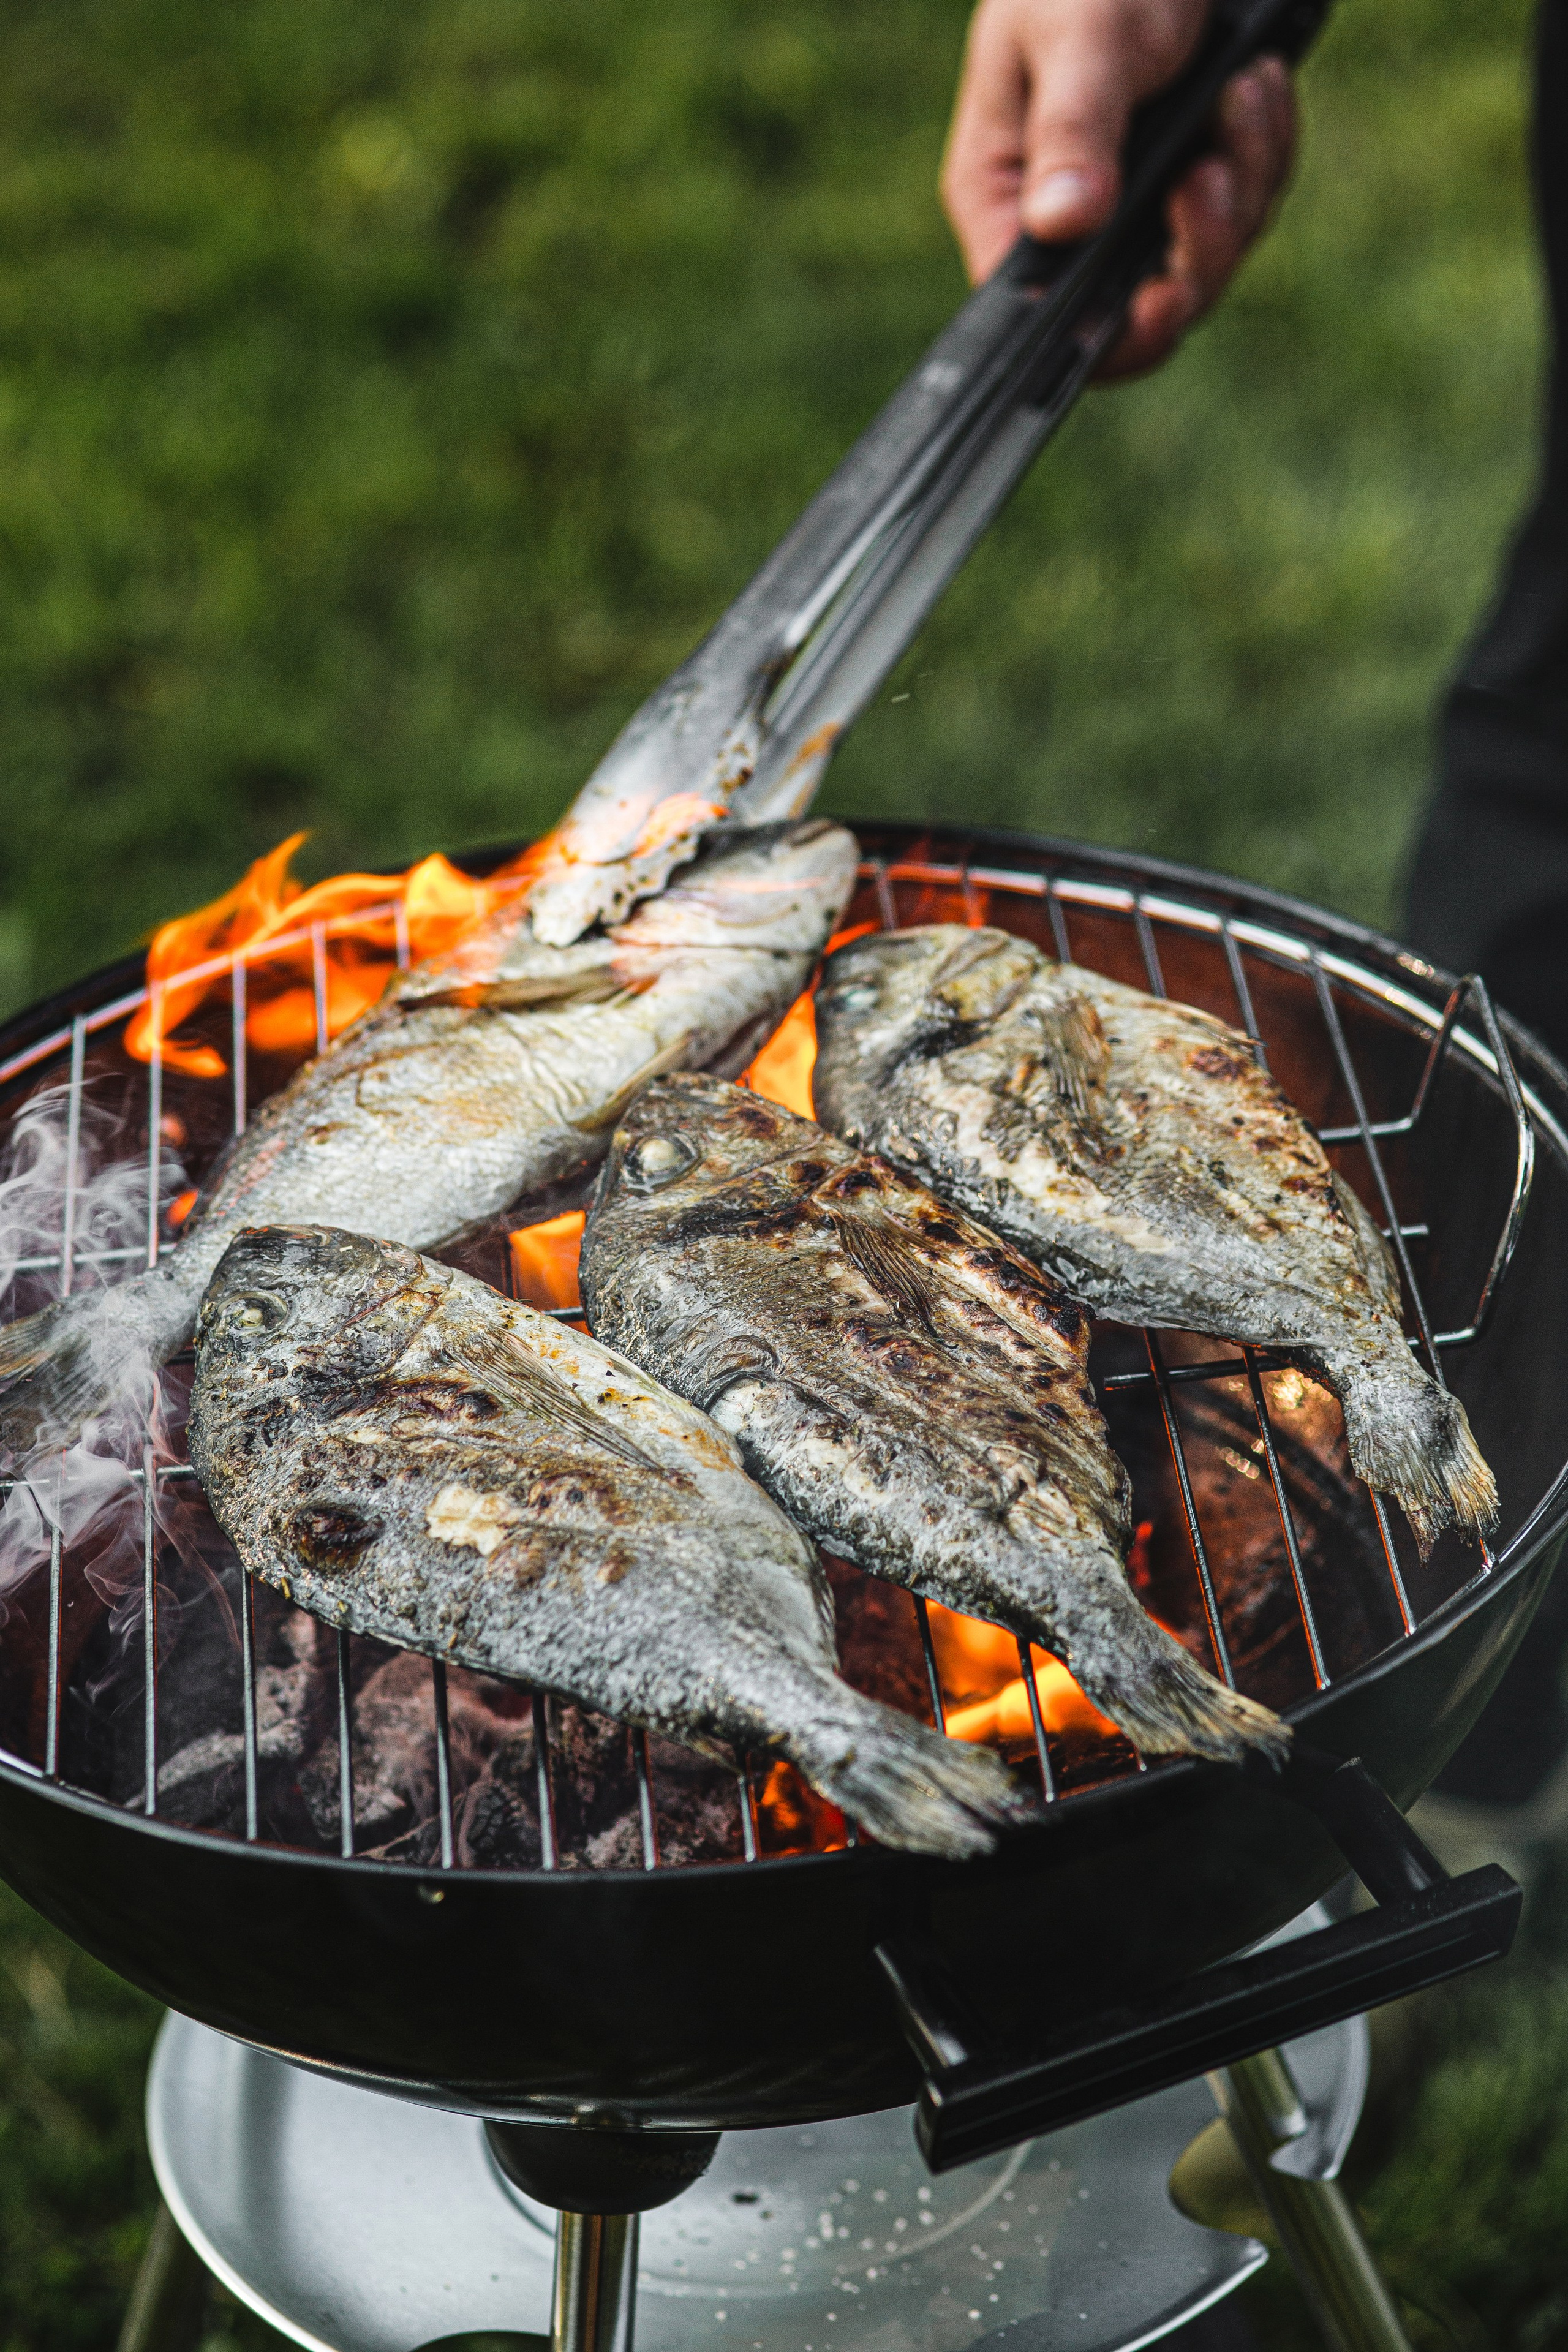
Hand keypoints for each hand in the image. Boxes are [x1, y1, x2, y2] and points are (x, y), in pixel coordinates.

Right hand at [940, 0, 1296, 377]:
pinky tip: (1255, 85)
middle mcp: (1069, 221)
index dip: (1108, 336)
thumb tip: (1065, 222)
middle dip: (1198, 250)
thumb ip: (1071, 131)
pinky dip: (1262, 151)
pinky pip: (1245, 204)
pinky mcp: (1192, 175)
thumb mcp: (1078, 38)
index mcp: (1005, 198)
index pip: (1042, 318)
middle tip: (1210, 173)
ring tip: (1243, 94)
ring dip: (1242, 185)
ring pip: (1207, 259)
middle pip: (1142, 308)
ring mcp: (1135, 205)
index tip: (1163, 297)